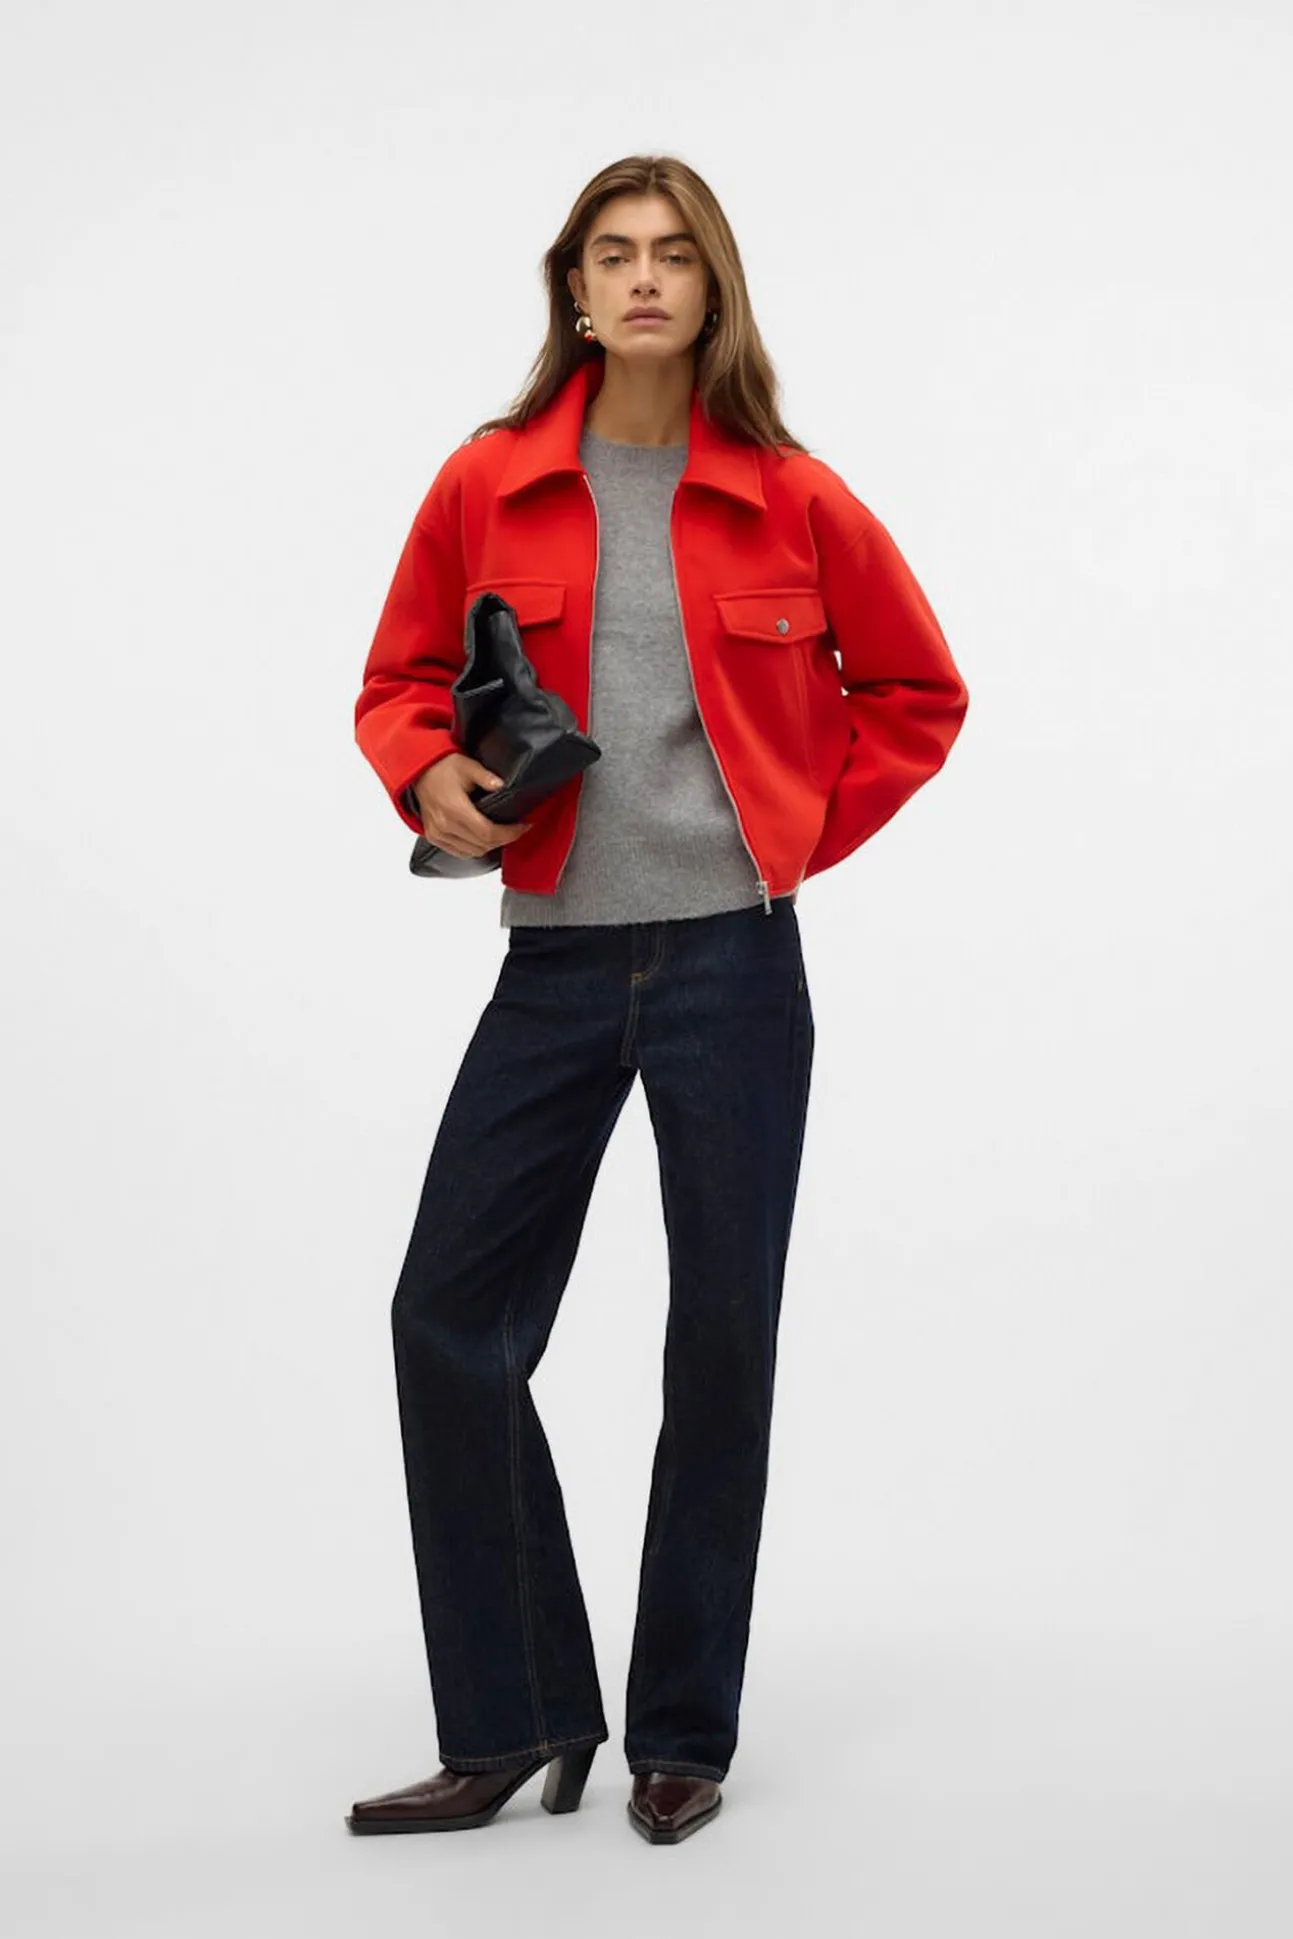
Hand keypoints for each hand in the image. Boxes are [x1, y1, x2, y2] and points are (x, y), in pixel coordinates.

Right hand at [410, 752, 532, 858]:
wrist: (419, 772)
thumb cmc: (443, 767)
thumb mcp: (467, 766)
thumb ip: (486, 777)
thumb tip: (502, 785)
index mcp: (454, 809)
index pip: (488, 833)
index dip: (510, 833)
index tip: (524, 827)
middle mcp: (445, 825)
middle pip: (483, 844)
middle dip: (504, 839)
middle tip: (517, 829)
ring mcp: (438, 833)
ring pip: (473, 851)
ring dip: (490, 845)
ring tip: (503, 833)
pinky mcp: (434, 837)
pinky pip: (460, 852)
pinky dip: (475, 849)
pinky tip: (485, 839)